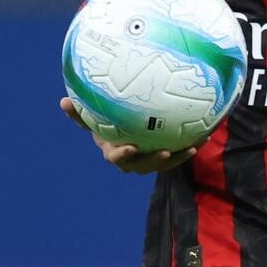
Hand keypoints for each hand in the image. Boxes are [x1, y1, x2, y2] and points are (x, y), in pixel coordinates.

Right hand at [60, 97, 200, 173]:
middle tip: (165, 152)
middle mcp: (133, 161)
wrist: (125, 135)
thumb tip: (62, 101)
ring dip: (178, 157)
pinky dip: (190, 147)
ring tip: (192, 147)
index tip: (130, 147)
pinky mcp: (165, 158)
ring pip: (164, 163)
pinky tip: (204, 136)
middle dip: (155, 161)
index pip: (117, 156)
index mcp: (115, 152)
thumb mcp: (93, 120)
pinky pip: (178, 154)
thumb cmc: (106, 126)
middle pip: (144, 165)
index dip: (124, 154)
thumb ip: (80, 114)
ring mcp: (150, 161)